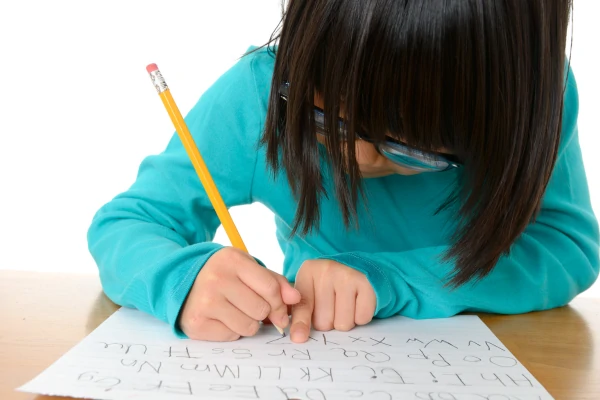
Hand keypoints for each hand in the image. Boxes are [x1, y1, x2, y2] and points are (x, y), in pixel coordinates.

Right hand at [179, 247, 300, 340]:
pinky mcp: (196, 323)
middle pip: (261, 309)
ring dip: (247, 323)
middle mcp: (217, 279)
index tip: (278, 310)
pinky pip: (231, 336)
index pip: (270, 288)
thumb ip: (275, 282)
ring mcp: (205, 302)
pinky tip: (221, 318)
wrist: (181, 282)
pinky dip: (231, 330)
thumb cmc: (223, 275)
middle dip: (261, 312)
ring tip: (235, 311)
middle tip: (249, 306)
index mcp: (232, 261)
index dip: (280, 303)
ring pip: (248, 326)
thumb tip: (296, 298)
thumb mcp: (247, 269)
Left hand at [290, 259, 375, 342]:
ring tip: (344, 305)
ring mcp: (347, 275)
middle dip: (328, 322)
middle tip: (332, 306)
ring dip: (344, 321)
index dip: (301, 323)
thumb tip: (298, 337)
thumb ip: (300, 311)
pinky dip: (360, 317)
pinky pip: (362, 318)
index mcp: (308, 272)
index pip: (303, 306)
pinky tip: (357, 303)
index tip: (298, 338)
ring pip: (343, 324)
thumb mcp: (310, 289)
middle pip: (323, 322)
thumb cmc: (328, 284)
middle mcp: (327, 271)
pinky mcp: (366, 284)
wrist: (357, 266)